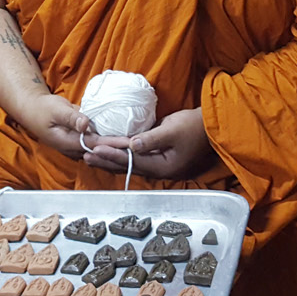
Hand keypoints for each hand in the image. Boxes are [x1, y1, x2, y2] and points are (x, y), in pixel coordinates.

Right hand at [12, 94, 127, 157]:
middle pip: (102, 149)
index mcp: (68, 143)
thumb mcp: (56, 110)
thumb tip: (85, 124)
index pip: (96, 144)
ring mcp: (79, 143)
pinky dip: (111, 137)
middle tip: (140, 146)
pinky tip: (126, 134)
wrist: (34, 109)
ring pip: (102, 147)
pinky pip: (99, 139)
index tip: (130, 142)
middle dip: (120, 149)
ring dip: (117, 145)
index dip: (113, 143)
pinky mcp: (82, 137)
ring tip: (138, 144)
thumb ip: (71, 117)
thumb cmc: (43, 109)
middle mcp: (75, 147)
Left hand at [82, 108, 211, 180]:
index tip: (95, 150)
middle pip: (128, 167)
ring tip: (92, 157)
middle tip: (85, 157)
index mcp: (164, 167)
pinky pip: (137, 159)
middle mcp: (160, 170)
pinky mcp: (160, 157)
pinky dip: (122, 155)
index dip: (112, 155)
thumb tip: (131, 145)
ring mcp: (160, 165)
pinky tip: (111, 153)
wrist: (211, 125)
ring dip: (111, 160)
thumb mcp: (172, 130)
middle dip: (106, 161)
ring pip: (131, 164)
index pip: (132, 162)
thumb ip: (150, 139)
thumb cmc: (194, 126)